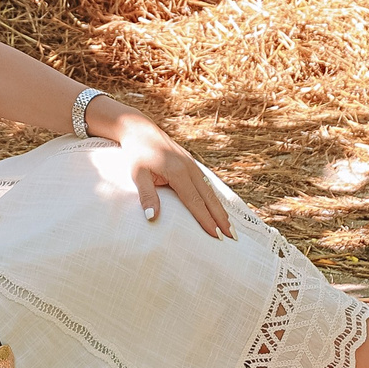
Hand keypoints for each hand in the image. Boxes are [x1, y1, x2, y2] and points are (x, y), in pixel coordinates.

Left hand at [105, 112, 233, 237]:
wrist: (140, 130)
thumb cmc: (137, 154)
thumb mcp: (137, 174)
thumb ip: (147, 195)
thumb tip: (152, 217)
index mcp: (178, 172)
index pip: (195, 201)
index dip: (206, 220)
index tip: (217, 235)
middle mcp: (190, 169)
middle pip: (209, 198)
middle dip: (220, 218)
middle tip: (232, 237)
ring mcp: (192, 165)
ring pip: (210, 191)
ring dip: (220, 209)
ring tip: (229, 226)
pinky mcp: (191, 164)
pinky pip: (206, 184)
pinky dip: (214, 198)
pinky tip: (218, 207)